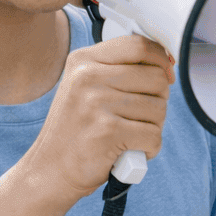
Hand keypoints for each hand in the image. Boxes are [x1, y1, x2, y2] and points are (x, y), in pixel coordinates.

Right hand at [22, 34, 172, 200]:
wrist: (50, 170)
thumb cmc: (75, 131)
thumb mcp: (85, 88)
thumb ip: (117, 70)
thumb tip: (165, 65)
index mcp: (82, 61)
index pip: (138, 45)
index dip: (161, 59)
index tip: (166, 74)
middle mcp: (87, 76)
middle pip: (156, 78)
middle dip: (158, 101)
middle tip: (139, 118)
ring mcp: (96, 103)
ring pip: (159, 108)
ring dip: (153, 128)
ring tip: (129, 135)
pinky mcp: (107, 131)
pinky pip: (154, 135)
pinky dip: (149, 149)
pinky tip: (129, 152)